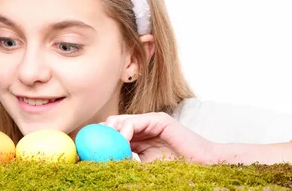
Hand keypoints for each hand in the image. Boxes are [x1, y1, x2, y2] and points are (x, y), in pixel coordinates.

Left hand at [103, 112, 217, 163]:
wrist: (205, 166)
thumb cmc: (179, 171)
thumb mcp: (146, 170)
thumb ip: (129, 164)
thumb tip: (105, 166)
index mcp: (138, 141)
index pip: (112, 136)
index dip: (98, 142)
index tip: (85, 154)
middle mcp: (142, 128)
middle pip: (111, 125)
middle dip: (100, 135)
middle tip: (92, 149)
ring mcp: (150, 122)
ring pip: (119, 121)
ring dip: (111, 135)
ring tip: (110, 149)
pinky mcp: (158, 119)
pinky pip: (134, 122)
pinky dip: (125, 132)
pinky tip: (123, 145)